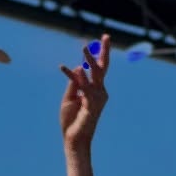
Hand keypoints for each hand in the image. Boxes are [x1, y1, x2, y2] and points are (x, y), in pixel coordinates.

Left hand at [59, 36, 109, 155]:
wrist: (73, 139)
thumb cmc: (71, 121)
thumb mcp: (69, 98)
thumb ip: (74, 83)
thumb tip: (79, 67)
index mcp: (95, 90)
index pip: (99, 70)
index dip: (99, 55)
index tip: (102, 39)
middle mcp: (100, 92)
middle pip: (103, 68)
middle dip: (104, 51)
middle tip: (106, 35)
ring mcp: (97, 98)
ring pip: (95, 74)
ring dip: (89, 59)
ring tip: (84, 46)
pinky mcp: (91, 104)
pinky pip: (84, 87)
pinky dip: (77, 78)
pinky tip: (73, 68)